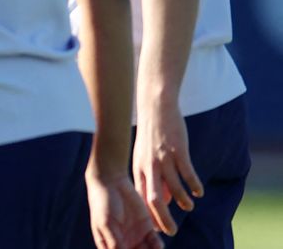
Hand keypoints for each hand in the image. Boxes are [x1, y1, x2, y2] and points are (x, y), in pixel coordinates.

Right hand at [86, 170, 161, 248]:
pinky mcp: (146, 227)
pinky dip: (157, 246)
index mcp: (109, 245)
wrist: (112, 181)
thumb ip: (114, 243)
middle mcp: (123, 243)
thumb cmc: (102, 203)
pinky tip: (157, 245)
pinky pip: (155, 242)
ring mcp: (135, 236)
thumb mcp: (106, 224)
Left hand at [134, 100, 202, 235]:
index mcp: (139, 168)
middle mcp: (149, 166)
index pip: (141, 198)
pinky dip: (194, 185)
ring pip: (173, 187)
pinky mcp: (178, 150)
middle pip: (152, 199)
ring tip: (188, 206)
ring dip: (182, 201)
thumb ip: (153, 179)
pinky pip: (187, 173)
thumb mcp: (146, 157)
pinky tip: (199, 192)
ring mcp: (163, 158)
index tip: (158, 229)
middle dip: (162, 218)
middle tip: (171, 231)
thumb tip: (162, 202)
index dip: (149, 215)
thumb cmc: (151, 135)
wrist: (155, 107)